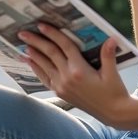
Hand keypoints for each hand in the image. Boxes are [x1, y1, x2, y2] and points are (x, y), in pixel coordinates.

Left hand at [20, 23, 134, 123]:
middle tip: (23, 33)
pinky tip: (30, 62)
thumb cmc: (114, 92)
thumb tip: (112, 38)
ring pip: (44, 66)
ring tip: (23, 45)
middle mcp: (68, 77)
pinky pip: (45, 78)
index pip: (64, 46)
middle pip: (50, 54)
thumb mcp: (112, 73)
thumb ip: (108, 55)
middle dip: (36, 42)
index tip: (41, 25)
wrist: (112, 113)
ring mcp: (62, 86)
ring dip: (33, 54)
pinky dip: (36, 69)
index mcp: (80, 70)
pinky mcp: (61, 92)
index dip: (53, 34)